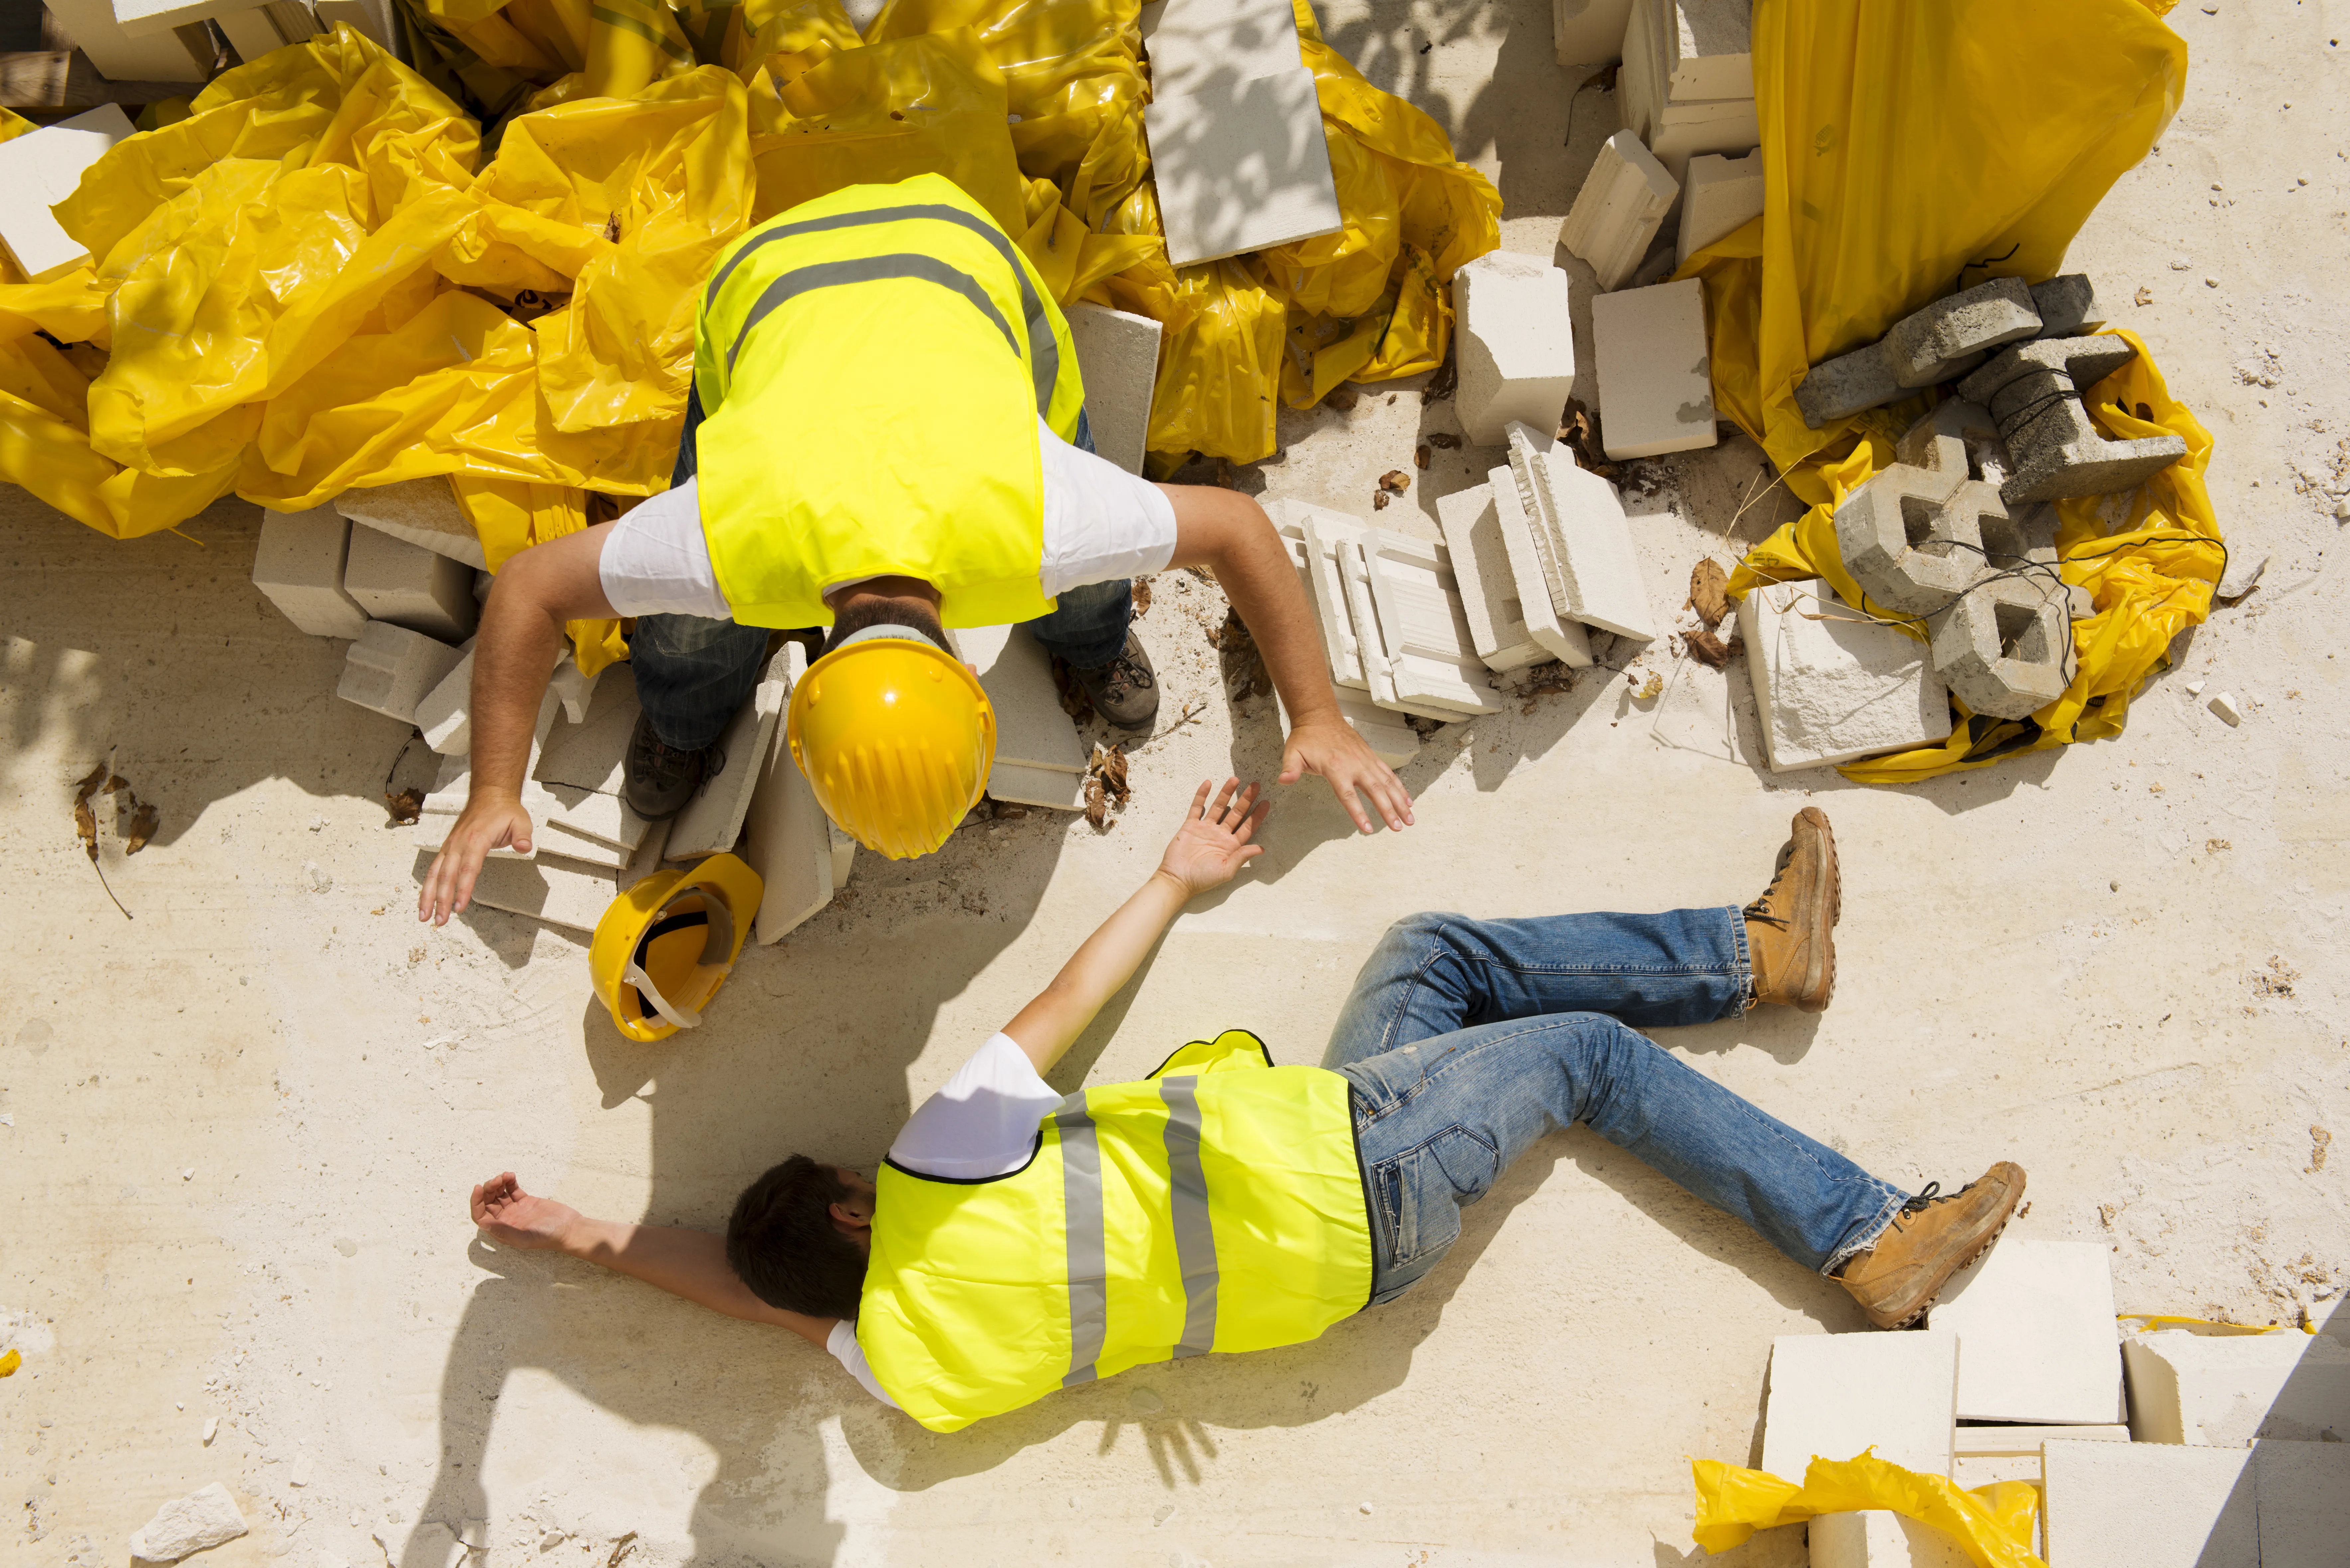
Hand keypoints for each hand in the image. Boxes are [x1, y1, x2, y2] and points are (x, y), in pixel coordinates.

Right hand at [418, 792, 535, 925]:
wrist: (490, 794)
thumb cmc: (504, 810)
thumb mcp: (521, 821)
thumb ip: (523, 835)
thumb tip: (524, 847)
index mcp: (476, 839)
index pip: (468, 869)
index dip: (463, 889)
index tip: (459, 907)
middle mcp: (459, 843)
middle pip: (446, 875)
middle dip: (441, 900)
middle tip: (440, 921)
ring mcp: (451, 846)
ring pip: (435, 874)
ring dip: (428, 896)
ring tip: (424, 917)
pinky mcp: (448, 848)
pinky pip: (434, 869)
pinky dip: (428, 886)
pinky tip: (426, 901)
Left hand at [470, 1172, 579, 1251]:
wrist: (569, 1228)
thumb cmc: (548, 1237)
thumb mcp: (524, 1237)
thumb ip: (503, 1231)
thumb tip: (482, 1223)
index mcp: (501, 1231)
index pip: (481, 1216)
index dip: (476, 1202)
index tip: (479, 1188)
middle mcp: (505, 1220)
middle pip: (488, 1202)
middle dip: (488, 1189)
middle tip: (497, 1179)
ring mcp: (515, 1210)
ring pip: (498, 1194)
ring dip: (498, 1183)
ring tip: (505, 1176)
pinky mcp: (525, 1201)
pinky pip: (512, 1189)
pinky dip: (509, 1181)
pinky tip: (511, 1175)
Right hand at [1156, 778, 1269, 895]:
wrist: (1178, 879)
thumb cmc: (1203, 879)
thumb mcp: (1227, 870)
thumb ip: (1242, 856)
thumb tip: (1261, 849)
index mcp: (1231, 846)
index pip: (1247, 826)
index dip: (1257, 815)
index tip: (1266, 802)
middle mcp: (1220, 834)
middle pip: (1236, 813)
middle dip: (1246, 799)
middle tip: (1255, 785)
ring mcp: (1205, 828)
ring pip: (1218, 807)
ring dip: (1226, 793)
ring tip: (1234, 779)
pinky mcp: (1191, 826)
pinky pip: (1197, 807)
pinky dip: (1202, 795)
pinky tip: (1208, 783)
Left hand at [1280, 717, 1413, 833]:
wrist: (1319, 716)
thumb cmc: (1306, 737)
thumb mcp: (1292, 753)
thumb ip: (1290, 769)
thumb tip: (1283, 780)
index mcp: (1336, 767)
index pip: (1349, 795)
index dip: (1359, 812)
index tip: (1367, 829)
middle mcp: (1355, 764)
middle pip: (1375, 791)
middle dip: (1388, 810)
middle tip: (1398, 828)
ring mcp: (1365, 760)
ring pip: (1387, 783)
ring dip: (1400, 801)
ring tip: (1409, 819)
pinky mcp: (1371, 757)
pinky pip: (1389, 774)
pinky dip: (1400, 787)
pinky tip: (1407, 801)